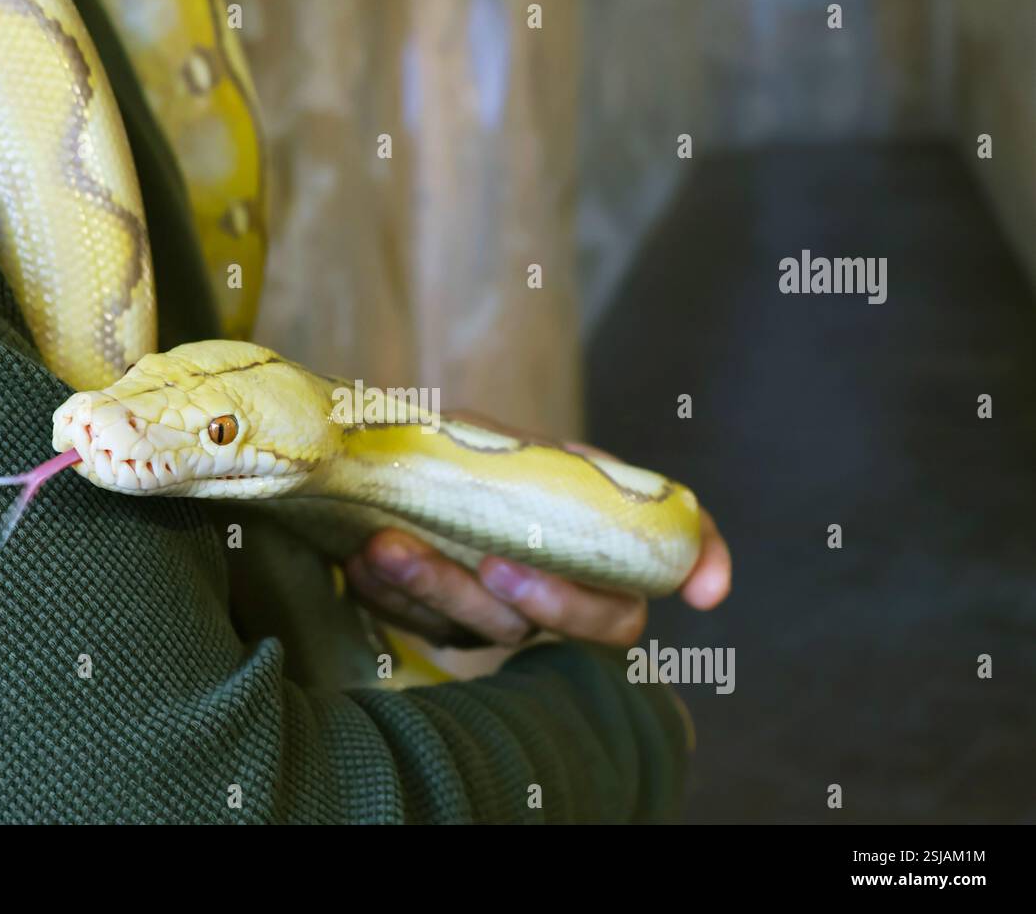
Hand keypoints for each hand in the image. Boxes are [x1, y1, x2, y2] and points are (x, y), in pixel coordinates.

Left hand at [344, 437, 730, 648]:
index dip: (703, 564)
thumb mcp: (497, 441)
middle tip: (496, 562)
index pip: (671, 552)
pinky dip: (393, 595)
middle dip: (553, 602)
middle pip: (604, 623)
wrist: (371, 474)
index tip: (708, 590)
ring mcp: (508, 614)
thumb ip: (534, 458)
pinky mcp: (450, 629)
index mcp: (594, 527)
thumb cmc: (453, 453)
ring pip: (497, 630)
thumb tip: (578, 471)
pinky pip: (429, 629)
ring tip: (388, 546)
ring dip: (441, 589)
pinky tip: (362, 561)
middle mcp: (567, 583)